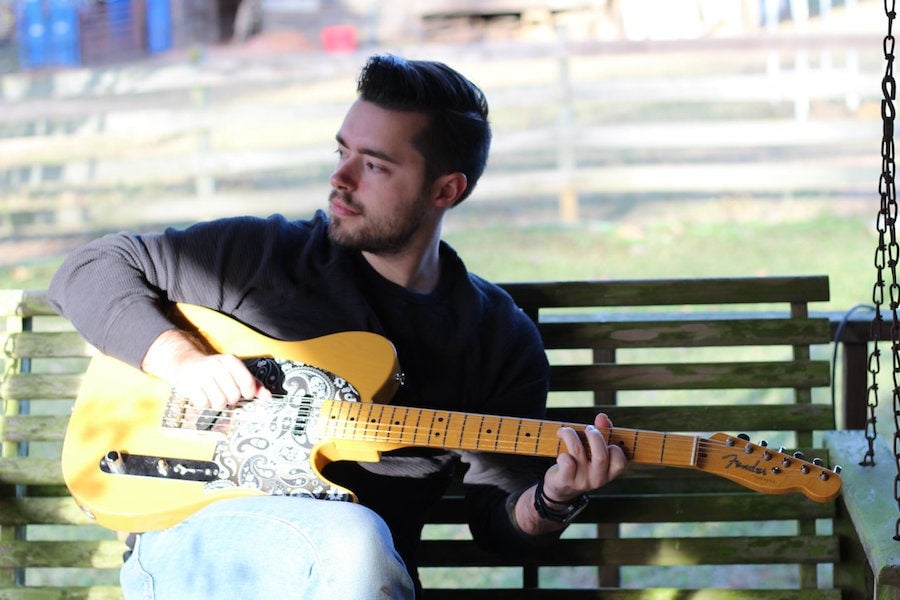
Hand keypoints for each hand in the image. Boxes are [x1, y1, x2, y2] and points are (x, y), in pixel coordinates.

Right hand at [141, 329, 270, 409]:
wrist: (186, 362)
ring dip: (218, 404)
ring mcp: (202, 376)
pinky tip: (204, 395)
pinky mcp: (189, 386)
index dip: (249, 393)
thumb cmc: (216, 370)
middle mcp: (216, 366)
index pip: (247, 382)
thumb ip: (253, 383)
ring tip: (214, 395)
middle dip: (231, 399)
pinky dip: (205, 404)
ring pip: (219, 403)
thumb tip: (268, 396)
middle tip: (225, 393)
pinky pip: (204, 405)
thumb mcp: (235, 371)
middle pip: (234, 396)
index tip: (246, 394)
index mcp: (230, 361)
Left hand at [544, 413, 627, 501]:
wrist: (561, 488)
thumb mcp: (593, 451)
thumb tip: (602, 417)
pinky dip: (562, 453)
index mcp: (609, 473)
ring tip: (566, 431)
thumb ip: (602, 432)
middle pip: (601, 456)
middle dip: (594, 436)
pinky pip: (566, 462)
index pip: (620, 461)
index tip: (605, 438)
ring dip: (571, 435)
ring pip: (578, 451)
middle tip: (588, 428)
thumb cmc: (581, 463)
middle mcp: (598, 479)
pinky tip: (561, 453)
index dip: (615, 447)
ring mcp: (582, 481)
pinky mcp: (565, 480)